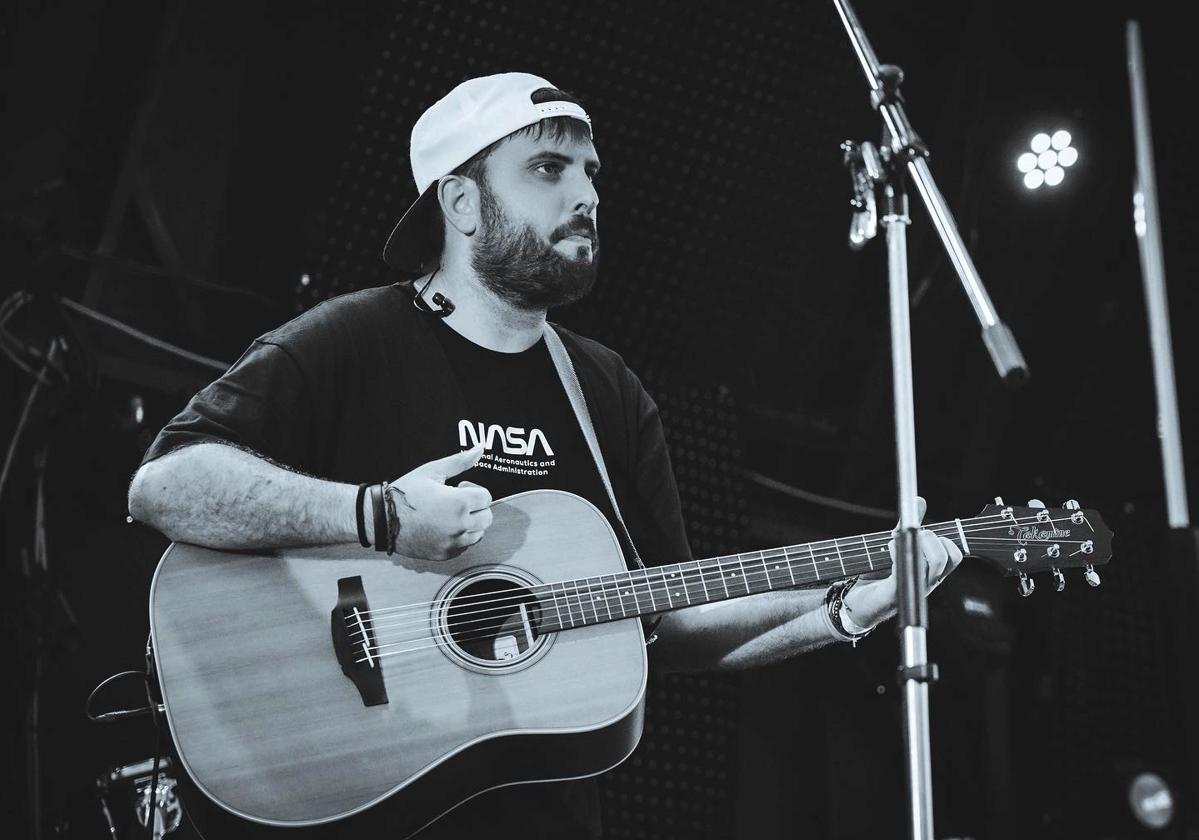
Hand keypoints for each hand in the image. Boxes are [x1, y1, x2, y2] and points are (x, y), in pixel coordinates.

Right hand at [388, 444, 493, 560]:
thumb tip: (479, 449)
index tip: (459, 488)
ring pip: (478, 534)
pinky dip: (459, 537)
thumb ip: (460, 461)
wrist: (381, 519)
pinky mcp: (445, 554)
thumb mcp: (432, 471)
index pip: (486, 497)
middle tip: (456, 501)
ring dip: (470, 523)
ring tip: (449, 514)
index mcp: (458, 503)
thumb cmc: (404, 494)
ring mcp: (452, 543)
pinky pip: (464, 546)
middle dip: (476, 507)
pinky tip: (442, 527)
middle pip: (486, 517)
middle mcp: (459, 526)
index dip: (473, 490)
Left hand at [842, 496, 962, 630]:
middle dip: (931, 538)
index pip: (955, 556)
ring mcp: (913, 589)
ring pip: (931, 566)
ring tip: (897, 539)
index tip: (925, 532)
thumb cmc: (879, 574)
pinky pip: (905, 573)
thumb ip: (911, 524)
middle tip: (913, 534)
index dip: (945, 539)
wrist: (858, 602)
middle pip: (946, 558)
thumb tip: (919, 500)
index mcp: (932, 573)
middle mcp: (927, 583)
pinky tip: (889, 547)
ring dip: (915, 543)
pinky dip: (898, 552)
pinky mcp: (894, 593)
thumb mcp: (897, 544)